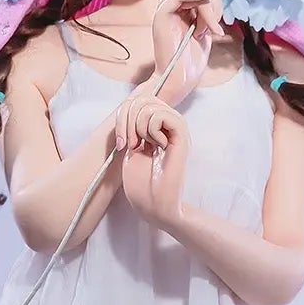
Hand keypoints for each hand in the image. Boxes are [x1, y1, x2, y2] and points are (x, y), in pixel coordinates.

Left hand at [117, 94, 188, 230]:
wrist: (154, 206)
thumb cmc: (141, 185)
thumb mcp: (130, 148)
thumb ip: (132, 125)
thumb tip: (130, 103)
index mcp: (154, 128)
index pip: (137, 101)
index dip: (122, 116)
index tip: (122, 144)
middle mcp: (166, 125)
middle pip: (143, 98)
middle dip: (127, 120)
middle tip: (131, 145)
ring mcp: (174, 130)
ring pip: (151, 105)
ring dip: (139, 126)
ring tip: (144, 147)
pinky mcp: (181, 136)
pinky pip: (163, 115)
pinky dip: (152, 129)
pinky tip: (157, 146)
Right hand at [150, 0, 225, 107]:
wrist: (179, 81)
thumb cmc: (190, 63)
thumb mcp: (205, 31)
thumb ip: (208, 12)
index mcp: (179, 14)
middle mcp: (170, 11)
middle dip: (210, 2)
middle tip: (214, 27)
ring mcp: (164, 13)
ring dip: (204, 5)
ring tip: (208, 29)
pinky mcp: (161, 17)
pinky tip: (205, 1)